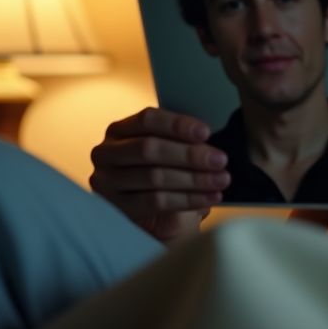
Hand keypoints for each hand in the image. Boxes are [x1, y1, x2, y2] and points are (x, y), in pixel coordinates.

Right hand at [89, 107, 229, 242]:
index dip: (177, 125)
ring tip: (221, 180)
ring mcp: (107, 181)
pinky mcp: (117, 208)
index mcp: (119, 129)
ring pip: (154, 177)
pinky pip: (155, 202)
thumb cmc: (161, 168)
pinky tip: (209, 198)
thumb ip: (181, 138)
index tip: (206, 132)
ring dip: (193, 179)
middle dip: (189, 155)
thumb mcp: (167, 148)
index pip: (147, 120)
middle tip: (220, 160)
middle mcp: (106, 153)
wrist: (148, 208)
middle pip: (149, 148)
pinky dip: (187, 199)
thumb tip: (208, 137)